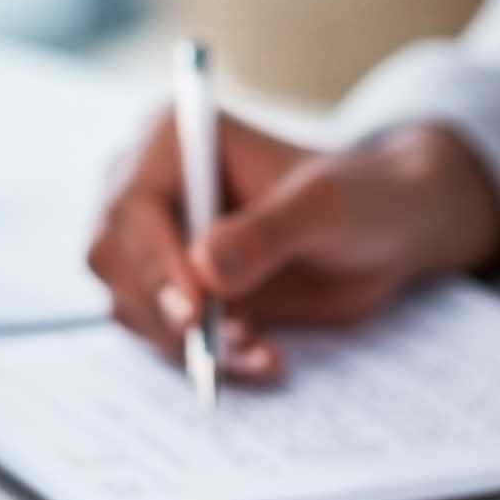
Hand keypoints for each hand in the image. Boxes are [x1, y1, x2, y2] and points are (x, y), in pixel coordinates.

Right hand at [84, 112, 499, 380]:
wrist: (388, 233)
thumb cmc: (361, 197)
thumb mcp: (326, 207)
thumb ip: (269, 232)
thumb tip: (206, 268)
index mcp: (173, 140)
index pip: (129, 207)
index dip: (151, 263)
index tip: (194, 311)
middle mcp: (151, 188)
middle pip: (111, 259)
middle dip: (161, 308)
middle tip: (219, 341)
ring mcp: (158, 244)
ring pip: (132, 305)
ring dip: (188, 341)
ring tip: (258, 347)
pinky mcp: (176, 292)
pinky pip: (164, 336)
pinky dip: (207, 358)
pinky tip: (262, 359)